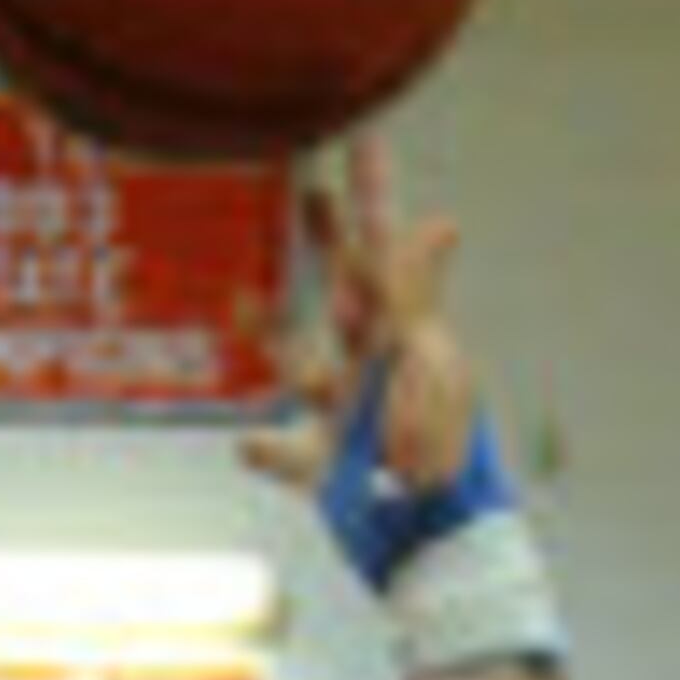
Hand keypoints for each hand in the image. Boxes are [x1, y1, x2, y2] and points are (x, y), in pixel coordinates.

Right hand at [245, 128, 484, 508]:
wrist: (436, 543)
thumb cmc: (442, 453)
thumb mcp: (427, 364)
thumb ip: (416, 298)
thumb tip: (438, 223)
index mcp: (403, 332)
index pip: (384, 248)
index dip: (373, 193)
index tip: (363, 137)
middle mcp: (376, 364)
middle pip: (346, 289)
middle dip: (328, 241)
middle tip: (308, 191)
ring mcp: (352, 413)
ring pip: (302, 362)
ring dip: (268, 334)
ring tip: (236, 302)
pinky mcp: (332, 467)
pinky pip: (290, 454)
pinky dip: (266, 451)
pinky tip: (244, 445)